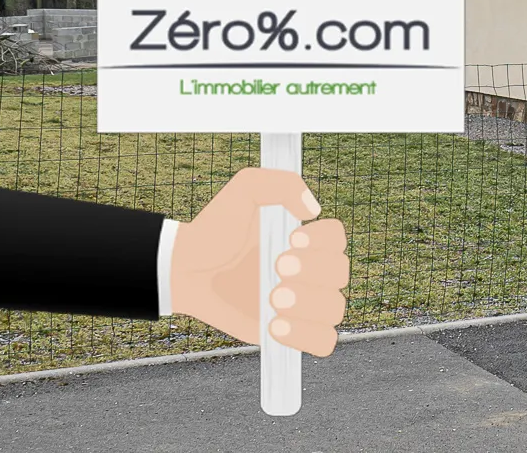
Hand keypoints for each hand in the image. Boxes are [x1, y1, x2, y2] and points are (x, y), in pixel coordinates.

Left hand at [168, 167, 349, 355]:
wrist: (186, 269)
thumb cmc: (216, 229)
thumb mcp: (244, 190)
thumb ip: (281, 183)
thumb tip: (312, 209)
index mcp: (307, 240)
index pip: (337, 238)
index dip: (322, 240)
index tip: (291, 238)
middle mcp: (311, 272)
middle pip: (340, 274)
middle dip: (312, 272)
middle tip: (275, 268)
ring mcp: (302, 304)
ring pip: (334, 310)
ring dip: (308, 304)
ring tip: (272, 299)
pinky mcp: (289, 332)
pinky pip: (322, 342)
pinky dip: (307, 337)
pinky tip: (275, 326)